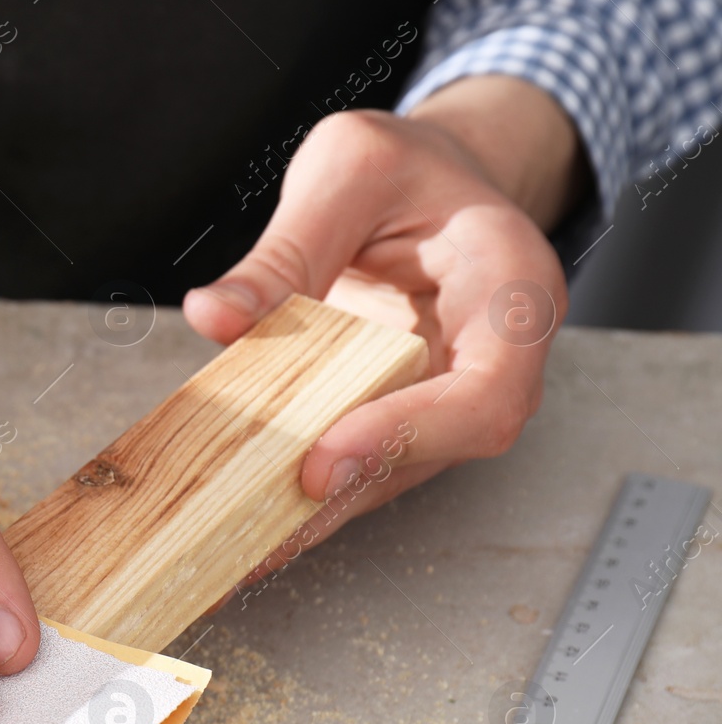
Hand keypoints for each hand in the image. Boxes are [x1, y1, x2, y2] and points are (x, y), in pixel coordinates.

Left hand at [184, 76, 584, 590]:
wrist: (432, 181)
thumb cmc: (407, 168)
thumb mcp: (347, 169)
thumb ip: (283, 249)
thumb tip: (214, 316)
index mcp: (510, 290)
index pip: (484, 392)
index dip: (407, 436)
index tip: (321, 462)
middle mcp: (492, 362)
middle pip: (433, 455)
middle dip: (340, 497)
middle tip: (254, 538)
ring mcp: (444, 400)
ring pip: (386, 476)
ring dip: (310, 517)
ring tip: (229, 554)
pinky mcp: (394, 417)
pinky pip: (352, 465)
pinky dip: (295, 499)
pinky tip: (235, 528)